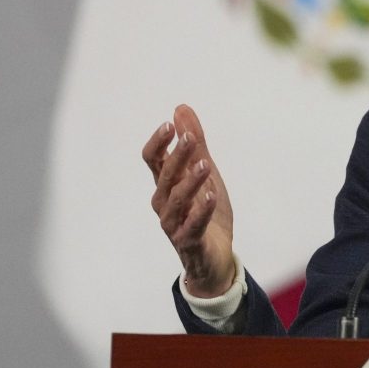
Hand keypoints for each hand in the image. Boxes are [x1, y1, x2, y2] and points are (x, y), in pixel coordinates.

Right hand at [142, 104, 235, 295]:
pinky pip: (193, 226)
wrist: (215, 258)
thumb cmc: (205, 213)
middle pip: (165, 176)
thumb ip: (195, 145)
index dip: (158, 143)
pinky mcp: (189, 242)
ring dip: (190, 181)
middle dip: (177, 156)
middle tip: (190, 137)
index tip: (169, 125)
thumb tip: (181, 109)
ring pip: (177, 200)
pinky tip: (212, 195)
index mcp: (166, 185)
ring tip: (204, 164)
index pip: (153, 160)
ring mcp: (174, 224)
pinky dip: (202, 210)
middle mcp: (164, 203)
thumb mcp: (204, 174)